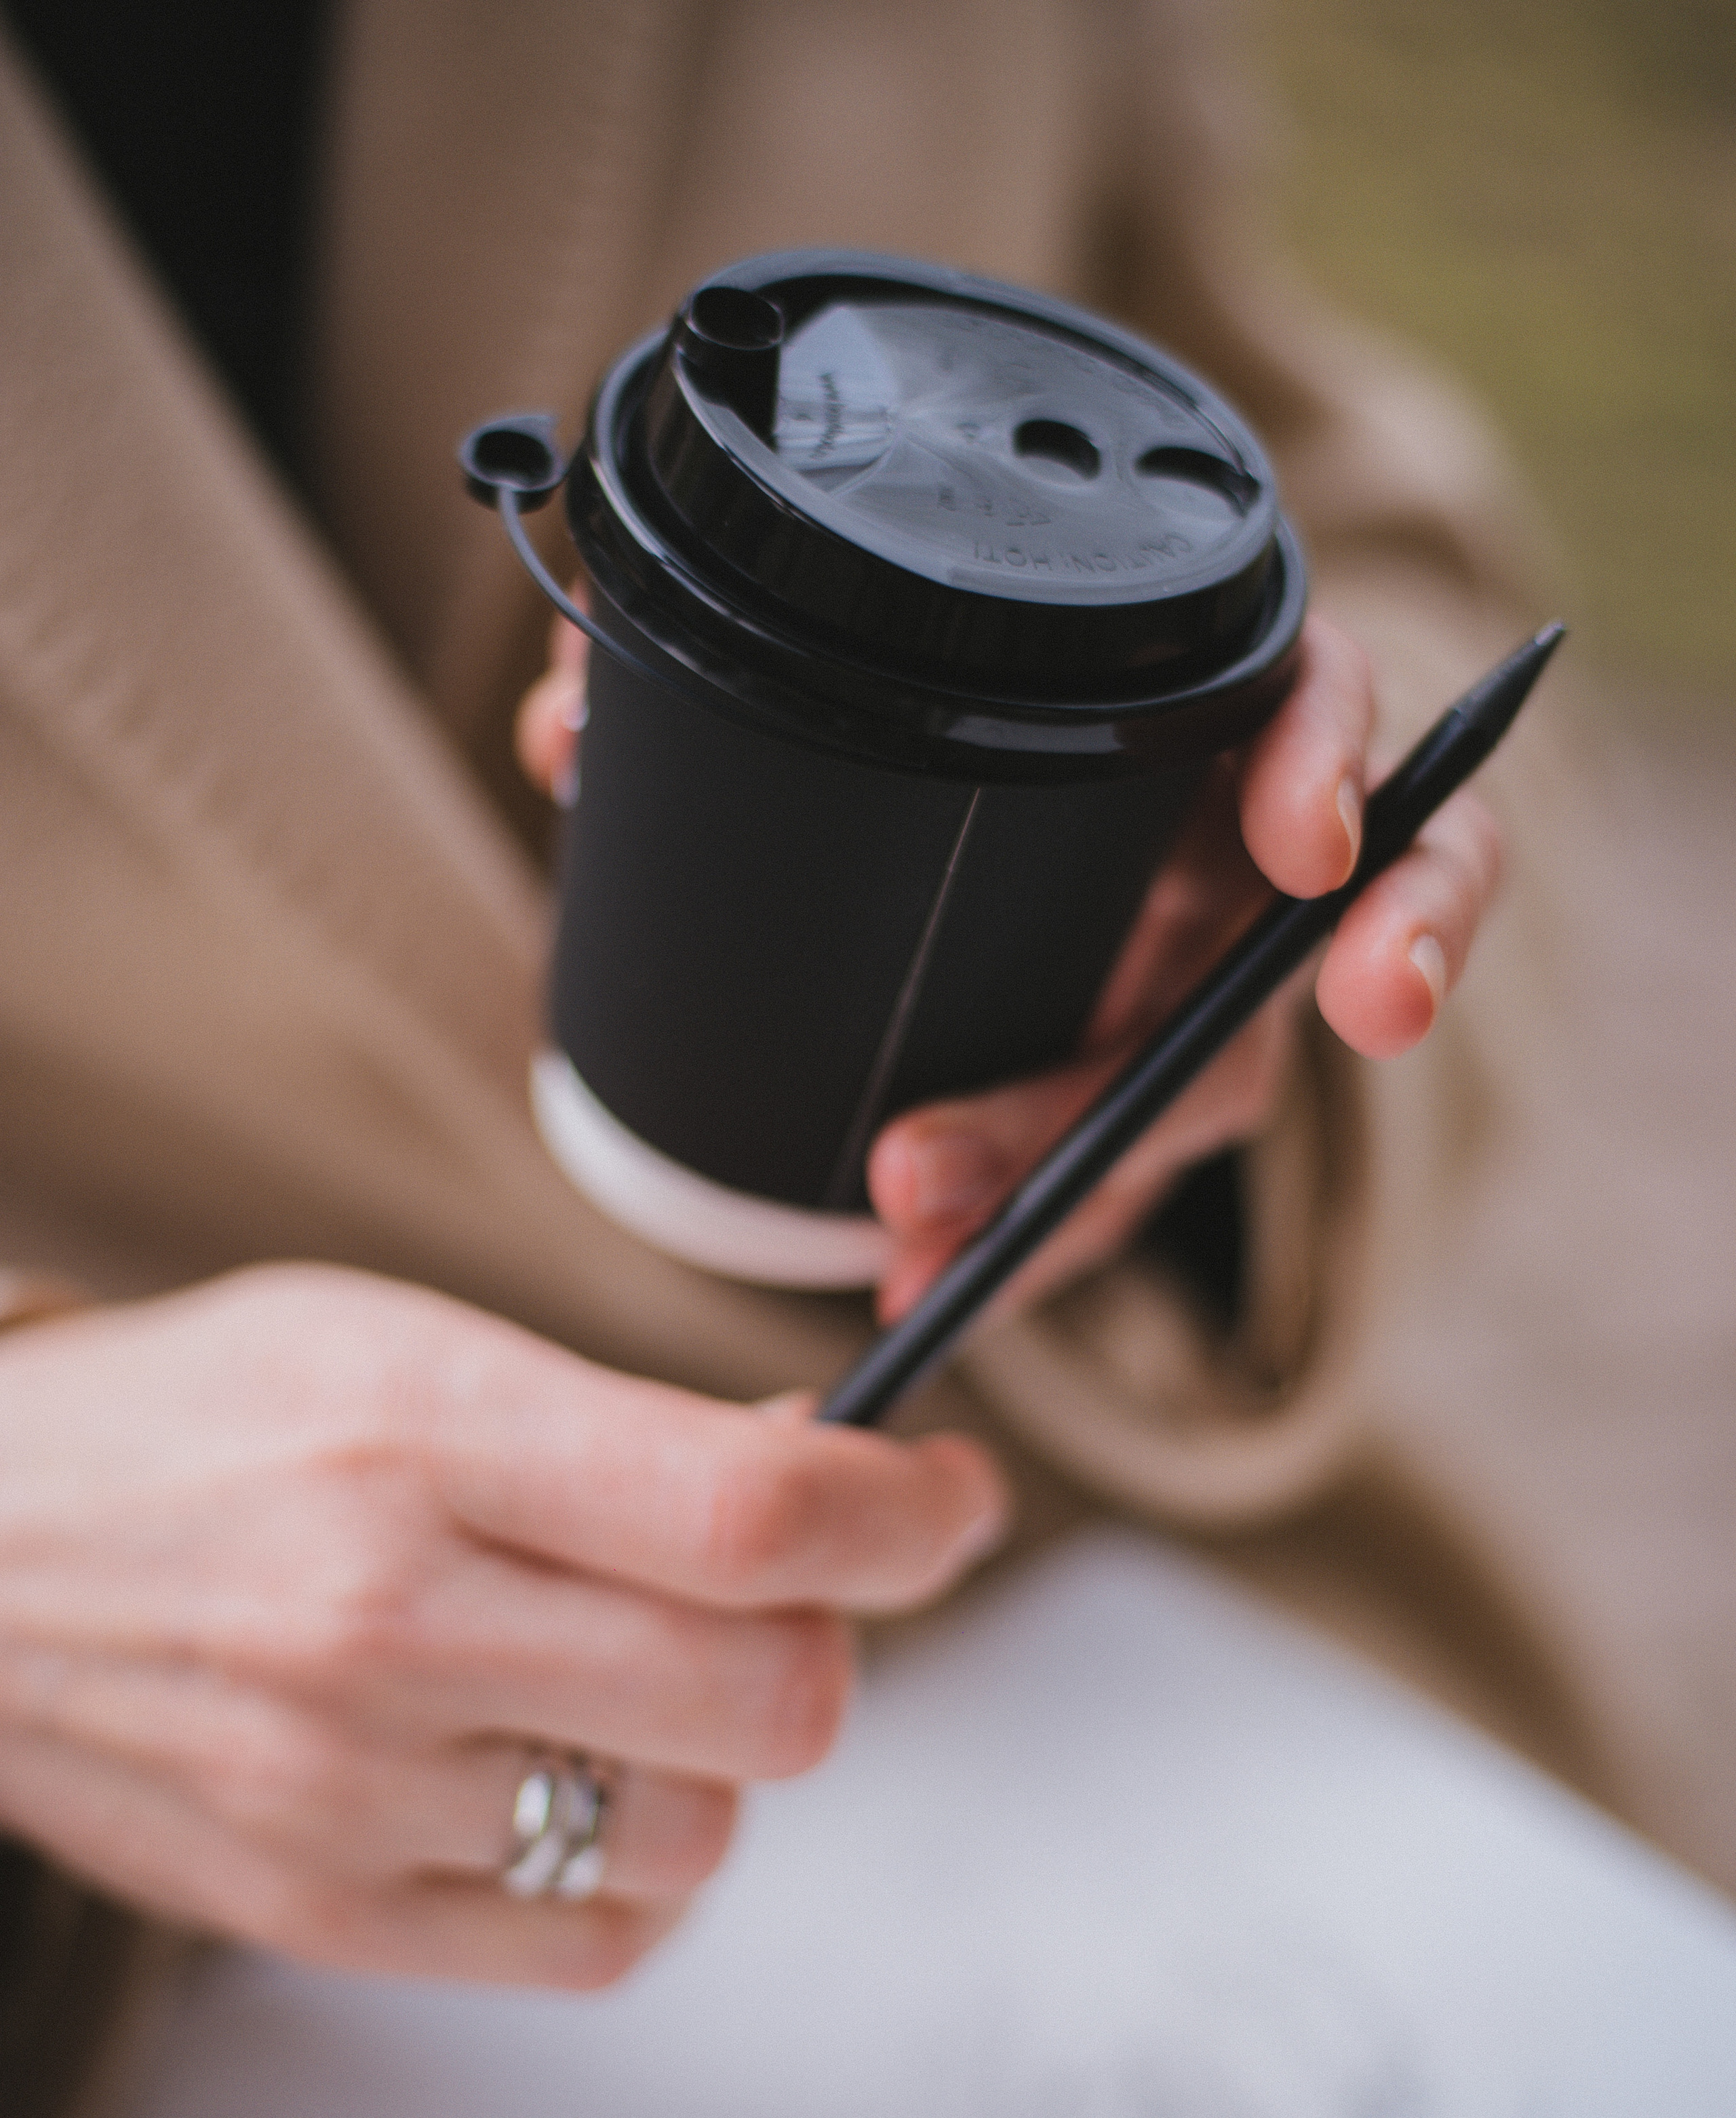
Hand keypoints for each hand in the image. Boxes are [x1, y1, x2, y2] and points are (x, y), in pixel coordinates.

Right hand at [0, 1267, 1004, 1983]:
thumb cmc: (208, 1423)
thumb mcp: (405, 1340)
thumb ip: (625, 1426)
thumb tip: (836, 1488)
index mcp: (421, 1431)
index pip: (752, 1519)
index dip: (909, 1518)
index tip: (946, 1499)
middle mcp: (384, 1623)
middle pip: (773, 1705)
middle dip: (821, 1639)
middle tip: (766, 1593)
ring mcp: (347, 1790)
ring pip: (704, 1836)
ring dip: (715, 1757)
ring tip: (613, 1677)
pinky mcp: (321, 1913)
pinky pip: (600, 1944)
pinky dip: (630, 1865)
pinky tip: (559, 1773)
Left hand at [516, 612, 1501, 1323]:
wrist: (937, 767)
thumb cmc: (898, 675)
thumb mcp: (821, 637)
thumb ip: (723, 648)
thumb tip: (566, 732)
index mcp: (1193, 700)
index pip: (1329, 702)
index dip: (1340, 767)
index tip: (1304, 846)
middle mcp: (1229, 849)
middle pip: (1256, 982)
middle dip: (1127, 1093)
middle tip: (929, 1167)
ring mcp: (1202, 977)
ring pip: (1197, 1106)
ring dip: (1064, 1198)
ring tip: (921, 1271)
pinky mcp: (1148, 1075)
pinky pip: (1121, 1173)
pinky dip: (1038, 1237)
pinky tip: (937, 1294)